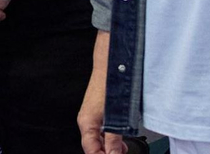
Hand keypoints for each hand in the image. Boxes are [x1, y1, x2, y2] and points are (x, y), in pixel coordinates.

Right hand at [78, 32, 127, 153]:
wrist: (112, 64)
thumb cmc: (110, 84)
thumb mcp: (115, 117)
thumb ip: (113, 138)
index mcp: (86, 123)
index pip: (91, 150)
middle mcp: (86, 120)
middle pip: (93, 146)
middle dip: (107, 153)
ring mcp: (92, 116)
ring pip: (98, 139)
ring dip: (110, 147)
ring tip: (123, 149)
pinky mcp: (99, 111)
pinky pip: (102, 130)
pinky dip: (111, 137)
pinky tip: (121, 139)